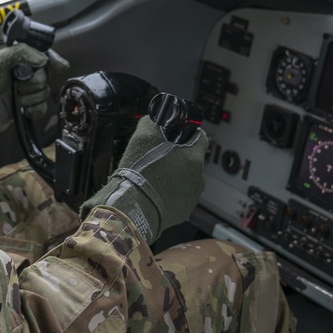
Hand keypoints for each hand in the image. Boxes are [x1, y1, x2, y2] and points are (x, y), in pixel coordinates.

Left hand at [0, 43, 50, 144]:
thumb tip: (43, 60)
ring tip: (17, 97)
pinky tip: (25, 108)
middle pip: (46, 78)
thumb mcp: (2, 59)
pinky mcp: (31, 105)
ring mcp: (31, 90)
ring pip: (45, 93)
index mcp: (25, 60)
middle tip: (19, 85)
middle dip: (33, 83)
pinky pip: (43, 107)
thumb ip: (23, 52)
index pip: (48, 57)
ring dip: (31, 97)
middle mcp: (30, 74)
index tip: (57, 66)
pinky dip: (35, 109)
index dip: (55, 62)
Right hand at [81, 115, 207, 243]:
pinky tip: (155, 192)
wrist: (131, 206)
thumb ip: (153, 122)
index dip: (188, 133)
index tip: (176, 135)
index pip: (201, 137)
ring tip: (155, 178)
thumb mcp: (142, 135)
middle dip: (179, 157)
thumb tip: (155, 119)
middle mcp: (199, 177)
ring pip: (187, 180)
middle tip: (158, 158)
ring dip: (175, 176)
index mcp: (194, 157)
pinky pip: (180, 197)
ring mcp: (193, 197)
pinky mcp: (184, 212)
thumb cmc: (139, 171)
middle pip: (192, 160)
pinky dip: (171, 194)